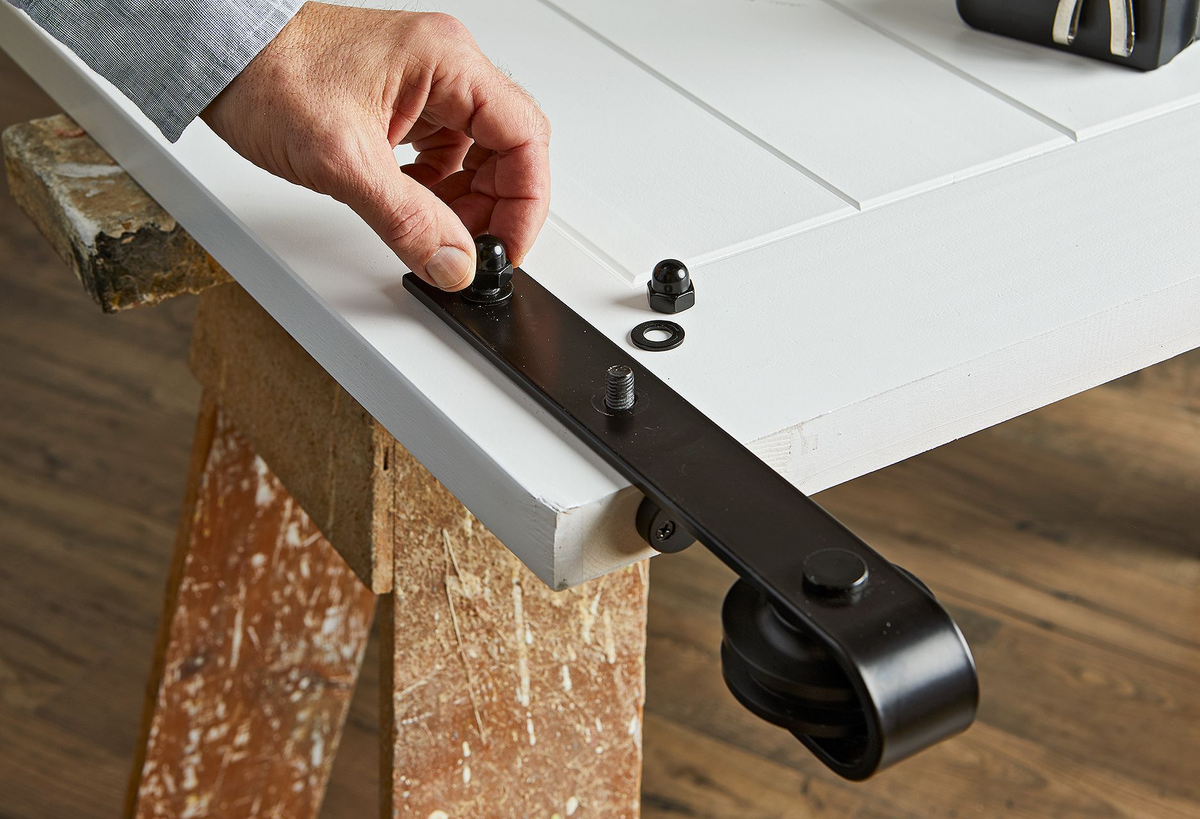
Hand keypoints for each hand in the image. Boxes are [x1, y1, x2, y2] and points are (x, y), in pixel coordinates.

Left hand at [201, 2, 550, 289]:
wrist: (217, 54)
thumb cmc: (267, 74)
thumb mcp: (344, 162)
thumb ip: (408, 220)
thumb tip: (455, 264)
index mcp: (448, 62)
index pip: (524, 139)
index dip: (526, 203)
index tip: (507, 248)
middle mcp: (444, 66)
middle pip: (509, 148)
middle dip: (496, 206)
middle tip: (468, 248)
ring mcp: (424, 82)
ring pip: (478, 153)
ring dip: (466, 201)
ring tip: (435, 232)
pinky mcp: (401, 99)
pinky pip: (444, 150)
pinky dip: (439, 188)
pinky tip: (414, 207)